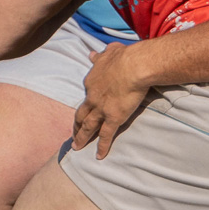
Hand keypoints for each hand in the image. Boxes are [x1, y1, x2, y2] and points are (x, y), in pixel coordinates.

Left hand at [72, 43, 150, 158]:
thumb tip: (92, 53)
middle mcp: (93, 97)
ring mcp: (101, 109)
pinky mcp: (113, 118)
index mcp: (92, 81)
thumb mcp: (109, 52)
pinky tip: (99, 156)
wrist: (134, 66)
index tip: (88, 105)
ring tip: (77, 147)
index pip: (88, 93)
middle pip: (81, 113)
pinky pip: (106, 136)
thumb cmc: (125, 57)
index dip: (87, 101)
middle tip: (74, 133)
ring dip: (81, 138)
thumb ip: (100, 55)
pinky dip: (102, 147)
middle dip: (77, 124)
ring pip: (88, 127)